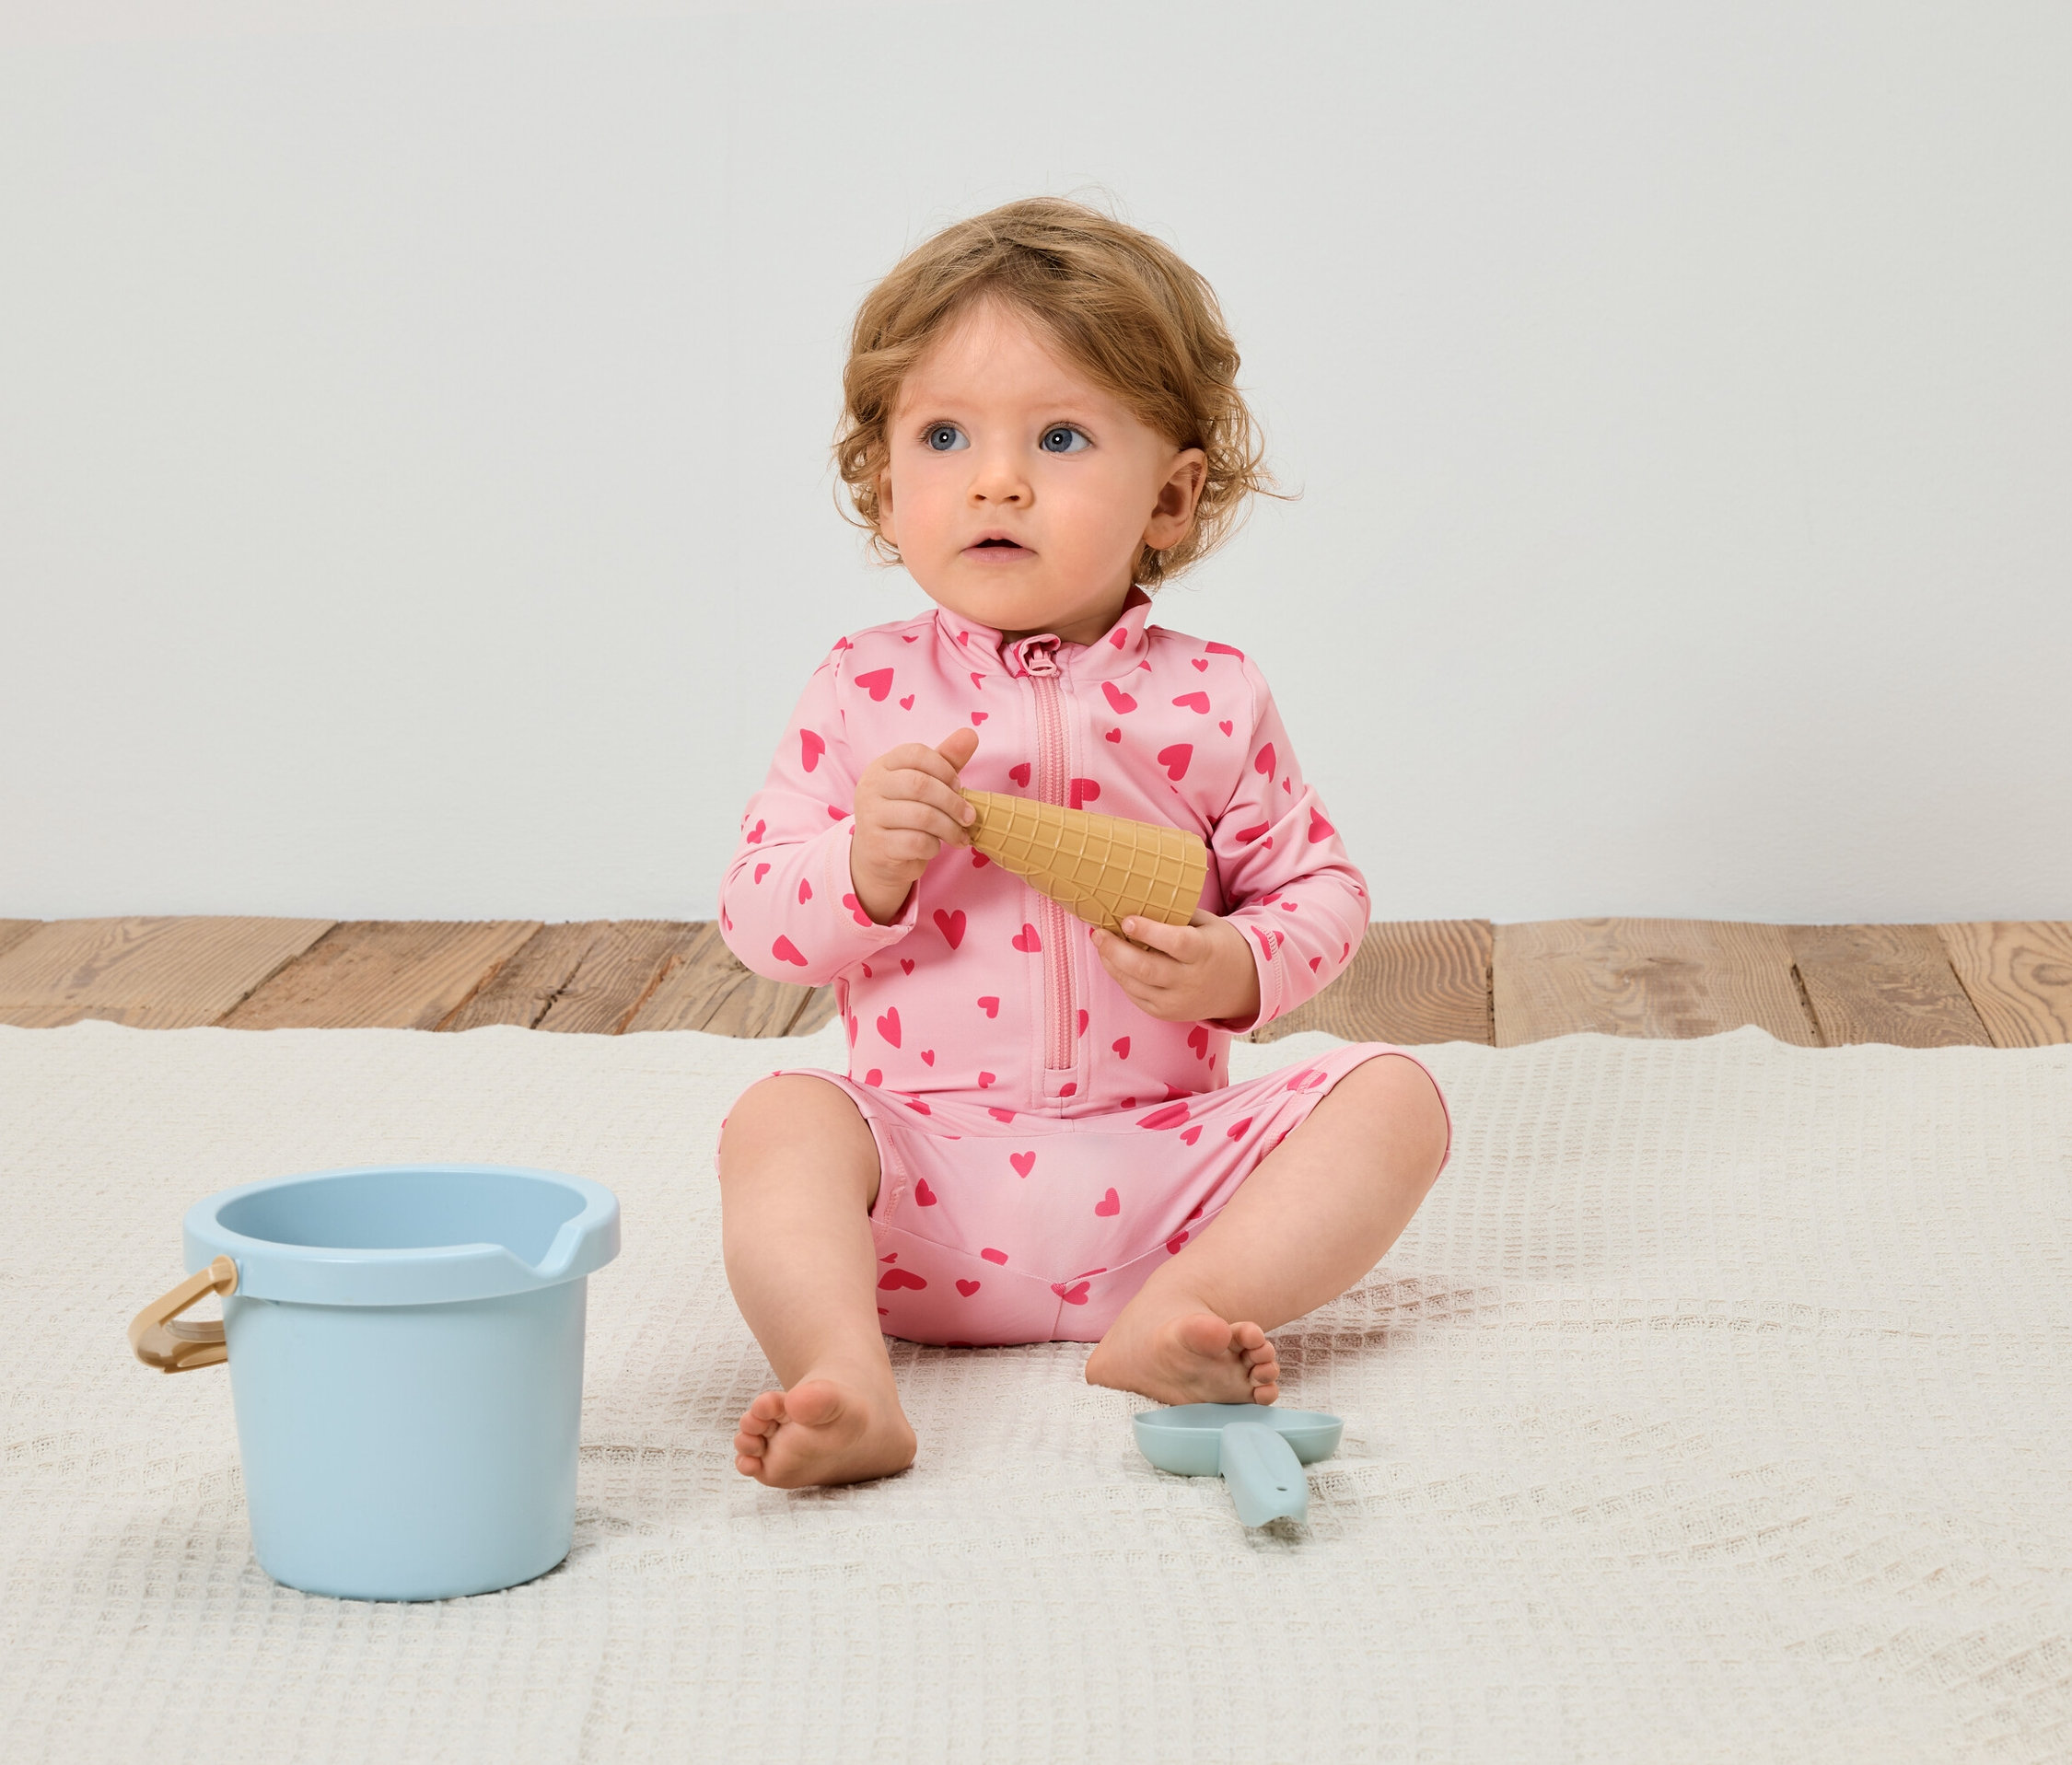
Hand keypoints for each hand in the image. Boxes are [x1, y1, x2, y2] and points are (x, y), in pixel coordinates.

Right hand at [849, 728, 978, 924]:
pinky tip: (935, 847)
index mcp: (882, 766)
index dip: (944, 768)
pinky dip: (934, 846)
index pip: (916, 753)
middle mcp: (870, 787)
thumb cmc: (907, 814)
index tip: (957, 785)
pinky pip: (916, 842)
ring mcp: (870, 816)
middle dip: (953, 802)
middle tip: (969, 816)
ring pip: (922, 817)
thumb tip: (970, 734)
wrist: (878, 856)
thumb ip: (946, 760)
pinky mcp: (875, 845)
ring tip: (959, 835)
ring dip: (949, 828)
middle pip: (920, 785)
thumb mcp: (926, 783)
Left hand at [1091, 909, 1260, 1025]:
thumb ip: (1176, 913)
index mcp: (1205, 952)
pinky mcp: (1166, 1014)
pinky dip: (1121, 978)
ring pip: (1135, 985)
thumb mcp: (1206, 923)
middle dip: (1116, 951)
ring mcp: (1178, 1001)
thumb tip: (1137, 895)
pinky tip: (1113, 961)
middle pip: (1147, 969)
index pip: (1175, 943)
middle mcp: (1191, 981)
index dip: (1149, 932)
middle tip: (1098, 933)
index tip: (1127, 920)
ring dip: (1112, 963)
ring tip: (1100, 943)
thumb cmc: (1217, 944)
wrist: (1241, 985)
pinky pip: (1136, 997)